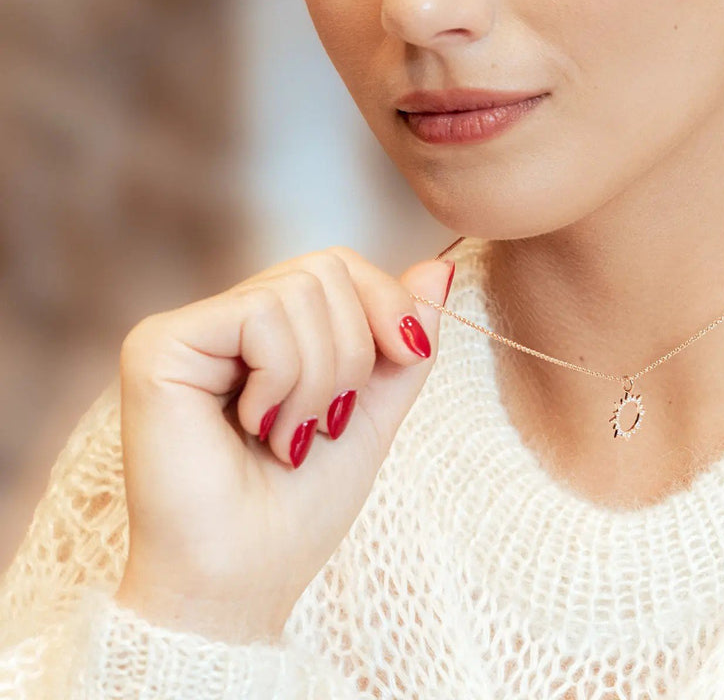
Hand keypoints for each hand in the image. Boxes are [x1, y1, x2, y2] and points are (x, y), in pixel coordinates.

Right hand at [113, 246, 454, 643]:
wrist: (241, 582)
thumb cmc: (298, 508)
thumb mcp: (373, 409)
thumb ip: (401, 340)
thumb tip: (441, 268)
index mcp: (268, 332)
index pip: (339, 265)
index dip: (386, 300)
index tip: (410, 356)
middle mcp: (223, 321)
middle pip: (326, 267)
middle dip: (355, 349)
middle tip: (328, 421)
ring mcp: (187, 329)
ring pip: (299, 289)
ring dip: (319, 376)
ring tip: (289, 435)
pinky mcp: (158, 345)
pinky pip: (259, 314)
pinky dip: (282, 377)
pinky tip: (254, 426)